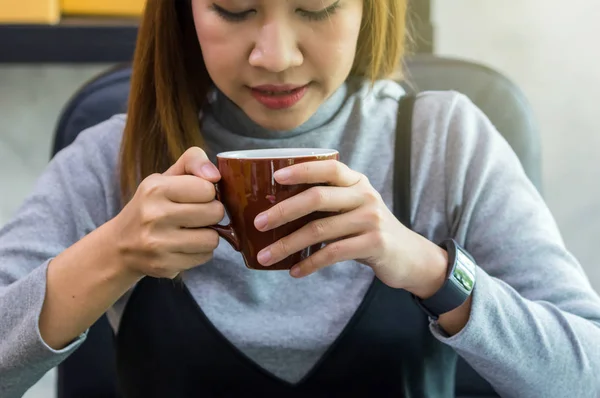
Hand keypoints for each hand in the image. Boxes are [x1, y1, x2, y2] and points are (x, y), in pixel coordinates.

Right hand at [111, 147, 223, 278]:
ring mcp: (158, 244)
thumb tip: (215, 175)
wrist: (120, 245)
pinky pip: (205, 257)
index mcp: (155, 188)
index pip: (207, 188)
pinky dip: (200, 251)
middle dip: (211, 213)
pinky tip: (184, 246)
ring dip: (208, 234)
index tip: (196, 196)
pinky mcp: (165, 265)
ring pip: (212, 238)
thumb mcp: (165, 177)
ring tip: (191, 231)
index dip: (208, 192)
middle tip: (196, 214)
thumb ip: (192, 161)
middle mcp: (154, 216)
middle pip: (215, 213)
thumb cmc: (151, 206)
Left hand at [253, 160, 448, 296]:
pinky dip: (309, 263)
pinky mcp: (374, 244)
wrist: (408, 255)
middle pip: (317, 198)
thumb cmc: (368, 229)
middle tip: (258, 223)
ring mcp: (371, 219)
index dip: (301, 170)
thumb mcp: (353, 207)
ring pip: (320, 229)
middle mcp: (365, 196)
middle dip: (283, 211)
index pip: (328, 167)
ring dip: (288, 244)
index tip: (275, 178)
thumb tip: (275, 208)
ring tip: (265, 255)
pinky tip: (293, 271)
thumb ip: (326, 202)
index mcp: (356, 182)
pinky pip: (333, 253)